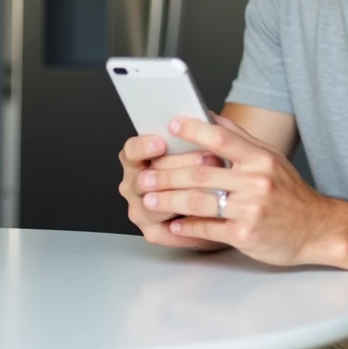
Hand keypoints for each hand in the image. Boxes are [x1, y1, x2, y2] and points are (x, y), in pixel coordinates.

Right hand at [118, 133, 225, 250]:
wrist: (215, 206)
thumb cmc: (203, 173)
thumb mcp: (202, 149)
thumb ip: (199, 133)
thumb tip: (206, 116)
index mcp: (138, 160)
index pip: (131, 150)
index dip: (144, 146)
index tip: (161, 143)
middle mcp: (133, 184)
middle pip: (145, 177)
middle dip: (178, 168)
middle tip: (206, 160)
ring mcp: (140, 209)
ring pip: (153, 204)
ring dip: (182, 196)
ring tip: (210, 189)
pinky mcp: (153, 231)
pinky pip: (165, 231)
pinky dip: (184, 225)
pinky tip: (202, 218)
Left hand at [139, 114, 335, 265]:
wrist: (317, 229)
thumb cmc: (289, 193)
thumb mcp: (270, 158)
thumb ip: (240, 138)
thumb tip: (209, 116)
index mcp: (260, 158)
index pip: (221, 137)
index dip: (193, 130)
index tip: (170, 126)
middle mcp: (257, 181)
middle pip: (201, 173)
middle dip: (166, 174)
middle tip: (144, 176)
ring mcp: (252, 210)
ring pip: (199, 201)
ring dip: (169, 201)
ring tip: (150, 199)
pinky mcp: (247, 235)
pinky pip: (208, 229)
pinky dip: (187, 227)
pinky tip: (174, 224)